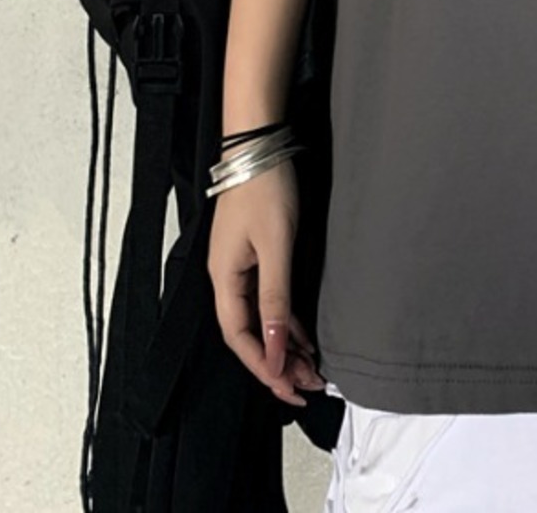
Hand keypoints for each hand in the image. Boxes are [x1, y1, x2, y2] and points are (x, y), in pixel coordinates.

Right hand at [207, 159, 326, 405]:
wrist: (260, 147)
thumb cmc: (266, 190)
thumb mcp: (276, 246)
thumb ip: (275, 297)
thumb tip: (276, 346)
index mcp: (225, 279)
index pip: (240, 337)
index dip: (263, 365)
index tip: (288, 388)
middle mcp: (228, 279)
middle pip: (250, 333)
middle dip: (277, 363)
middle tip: (308, 386)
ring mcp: (241, 268)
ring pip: (262, 319)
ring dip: (285, 344)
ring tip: (312, 369)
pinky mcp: (256, 256)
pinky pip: (269, 300)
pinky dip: (287, 320)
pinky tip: (305, 336)